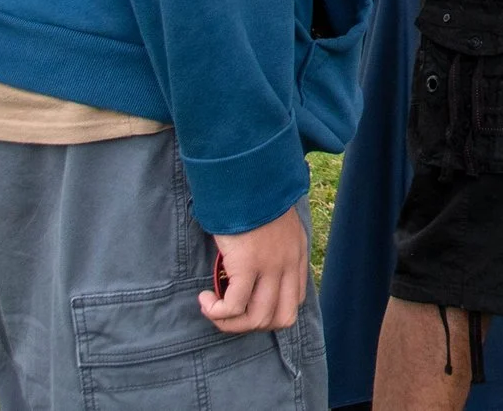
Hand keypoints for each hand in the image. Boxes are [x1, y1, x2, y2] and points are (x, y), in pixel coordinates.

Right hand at [200, 206, 308, 332]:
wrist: (247, 178)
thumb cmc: (253, 198)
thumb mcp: (276, 224)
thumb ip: (273, 246)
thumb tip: (252, 265)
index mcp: (297, 255)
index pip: (295, 301)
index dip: (270, 311)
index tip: (247, 303)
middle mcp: (288, 264)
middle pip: (281, 318)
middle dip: (253, 325)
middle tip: (230, 314)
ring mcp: (270, 266)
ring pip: (257, 318)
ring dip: (231, 323)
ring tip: (213, 309)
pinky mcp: (247, 265)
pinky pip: (234, 306)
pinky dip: (217, 311)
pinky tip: (205, 299)